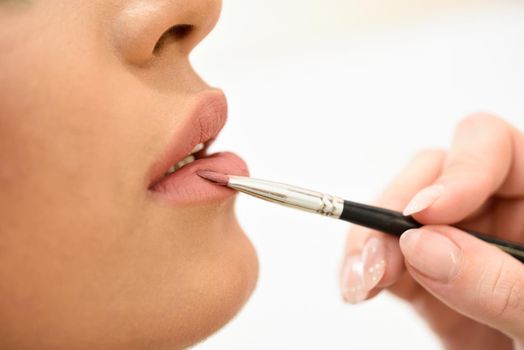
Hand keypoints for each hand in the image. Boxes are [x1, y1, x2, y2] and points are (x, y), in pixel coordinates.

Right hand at [339, 114, 523, 349]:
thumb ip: (500, 285)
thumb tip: (424, 246)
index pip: (495, 149)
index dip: (458, 170)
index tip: (426, 213)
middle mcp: (495, 217)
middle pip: (431, 174)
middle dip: (396, 210)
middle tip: (384, 255)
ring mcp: (457, 248)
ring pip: (396, 213)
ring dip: (370, 242)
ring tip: (363, 280)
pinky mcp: (427, 283)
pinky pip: (384, 258)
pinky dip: (361, 269)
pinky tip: (358, 287)